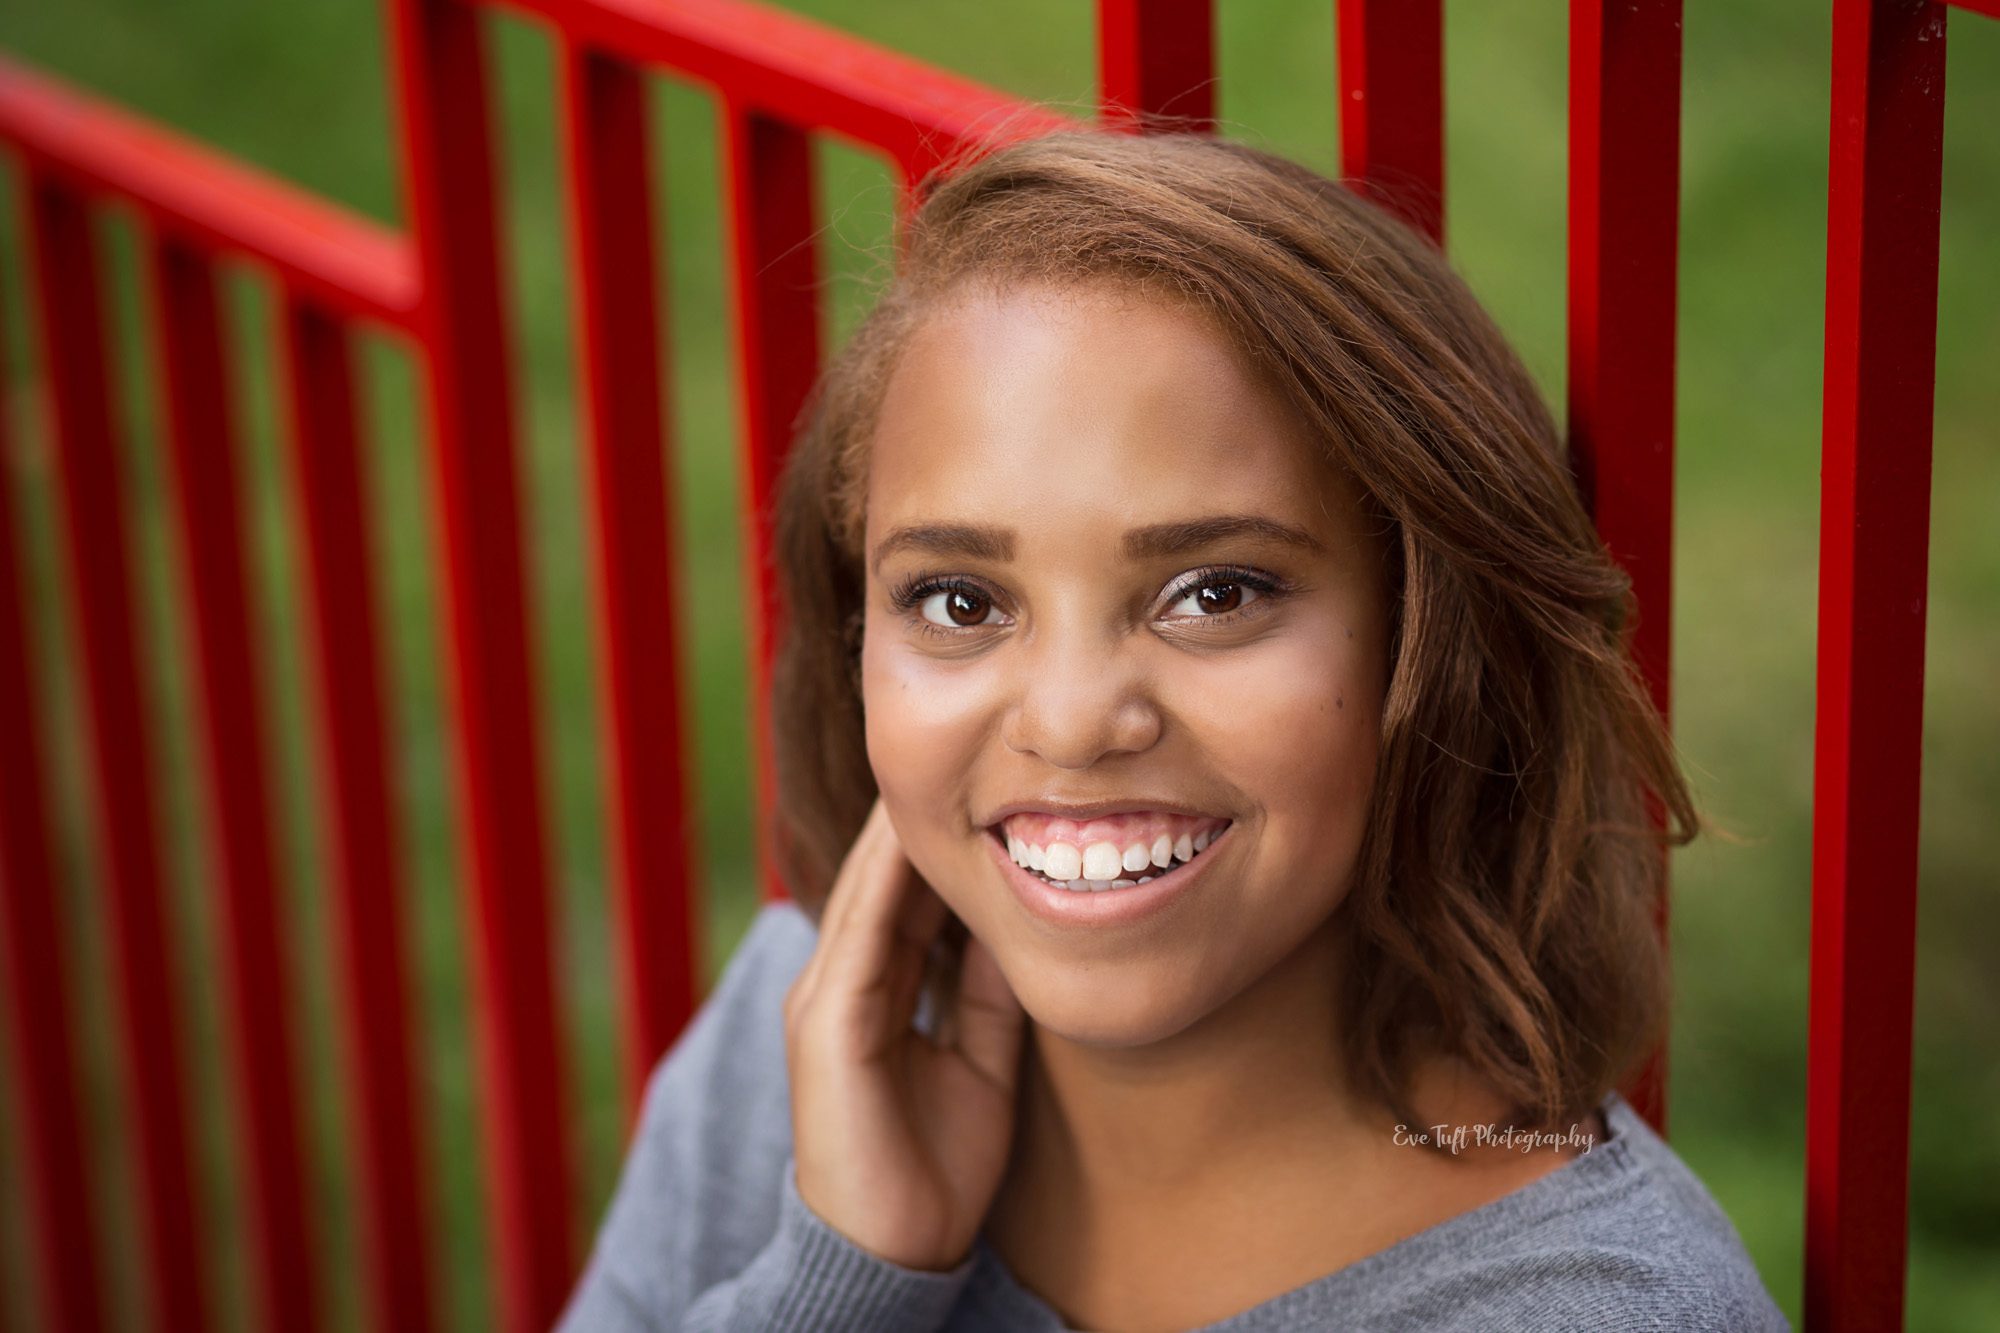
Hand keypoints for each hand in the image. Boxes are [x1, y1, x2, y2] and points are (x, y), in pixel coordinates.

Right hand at [783, 797, 1026, 1271]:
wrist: (892, 1257)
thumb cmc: (937, 1169)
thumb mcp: (982, 1061)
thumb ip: (988, 991)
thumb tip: (1021, 919)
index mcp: (872, 992)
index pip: (904, 896)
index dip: (938, 839)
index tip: (988, 781)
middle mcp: (839, 983)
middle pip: (879, 879)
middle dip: (916, 815)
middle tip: (969, 747)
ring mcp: (826, 1001)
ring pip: (866, 893)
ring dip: (899, 831)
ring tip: (942, 765)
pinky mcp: (829, 1027)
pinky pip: (864, 938)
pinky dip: (886, 885)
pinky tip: (915, 838)